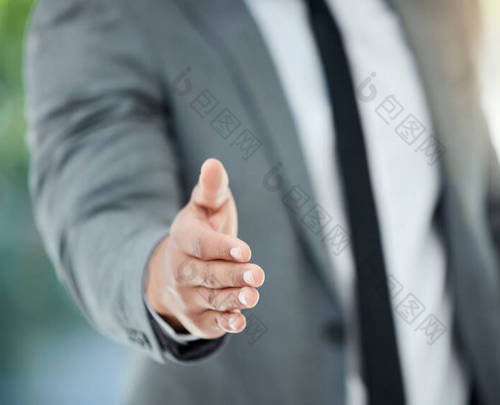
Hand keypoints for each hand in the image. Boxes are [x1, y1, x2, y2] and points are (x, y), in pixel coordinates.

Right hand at [146, 158, 264, 338]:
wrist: (172, 272)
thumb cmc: (200, 232)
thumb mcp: (204, 207)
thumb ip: (212, 189)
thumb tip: (214, 164)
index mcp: (183, 238)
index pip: (200, 244)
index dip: (221, 248)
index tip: (245, 249)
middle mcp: (181, 269)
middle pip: (208, 274)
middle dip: (232, 275)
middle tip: (257, 275)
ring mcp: (187, 296)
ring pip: (211, 299)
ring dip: (232, 299)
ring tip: (252, 295)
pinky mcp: (197, 318)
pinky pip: (209, 324)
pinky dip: (223, 324)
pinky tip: (238, 320)